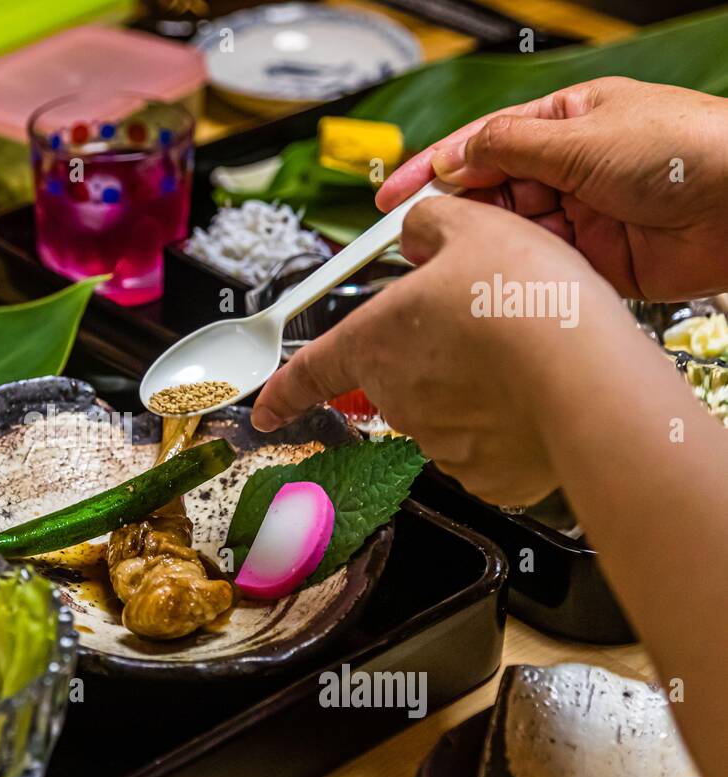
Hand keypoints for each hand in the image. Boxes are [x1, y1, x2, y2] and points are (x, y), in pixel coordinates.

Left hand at [251, 197, 639, 505]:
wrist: (587, 380)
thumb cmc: (526, 303)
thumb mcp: (472, 227)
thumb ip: (430, 226)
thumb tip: (416, 231)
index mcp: (374, 341)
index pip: (309, 371)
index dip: (282, 391)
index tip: (266, 411)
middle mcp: (396, 397)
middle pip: (400, 378)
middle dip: (433, 359)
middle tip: (486, 330)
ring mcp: (438, 440)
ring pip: (447, 411)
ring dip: (474, 389)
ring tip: (523, 358)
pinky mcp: (483, 474)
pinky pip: (488, 446)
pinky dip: (507, 426)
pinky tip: (536, 397)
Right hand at [376, 77, 727, 300]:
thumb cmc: (687, 148)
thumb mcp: (581, 136)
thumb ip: (509, 149)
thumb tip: (456, 157)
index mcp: (566, 124)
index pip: (482, 144)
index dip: (432, 169)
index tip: (390, 196)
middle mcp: (570, 169)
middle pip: (490, 192)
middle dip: (455, 211)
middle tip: (415, 234)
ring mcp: (581, 216)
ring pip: (511, 233)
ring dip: (487, 243)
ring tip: (460, 254)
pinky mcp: (594, 263)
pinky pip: (540, 268)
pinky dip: (519, 271)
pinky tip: (503, 273)